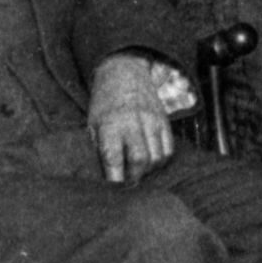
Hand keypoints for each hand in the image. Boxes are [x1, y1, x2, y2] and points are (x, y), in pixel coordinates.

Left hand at [89, 53, 188, 182]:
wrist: (124, 72)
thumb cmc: (104, 102)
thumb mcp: (93, 123)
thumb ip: (100, 147)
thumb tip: (104, 175)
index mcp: (111, 125)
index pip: (114, 159)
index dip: (115, 179)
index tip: (113, 190)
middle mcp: (133, 123)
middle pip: (141, 160)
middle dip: (135, 177)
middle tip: (129, 184)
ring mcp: (152, 120)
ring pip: (158, 156)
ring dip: (149, 170)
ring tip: (140, 172)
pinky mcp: (164, 120)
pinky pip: (169, 148)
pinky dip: (161, 159)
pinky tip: (151, 161)